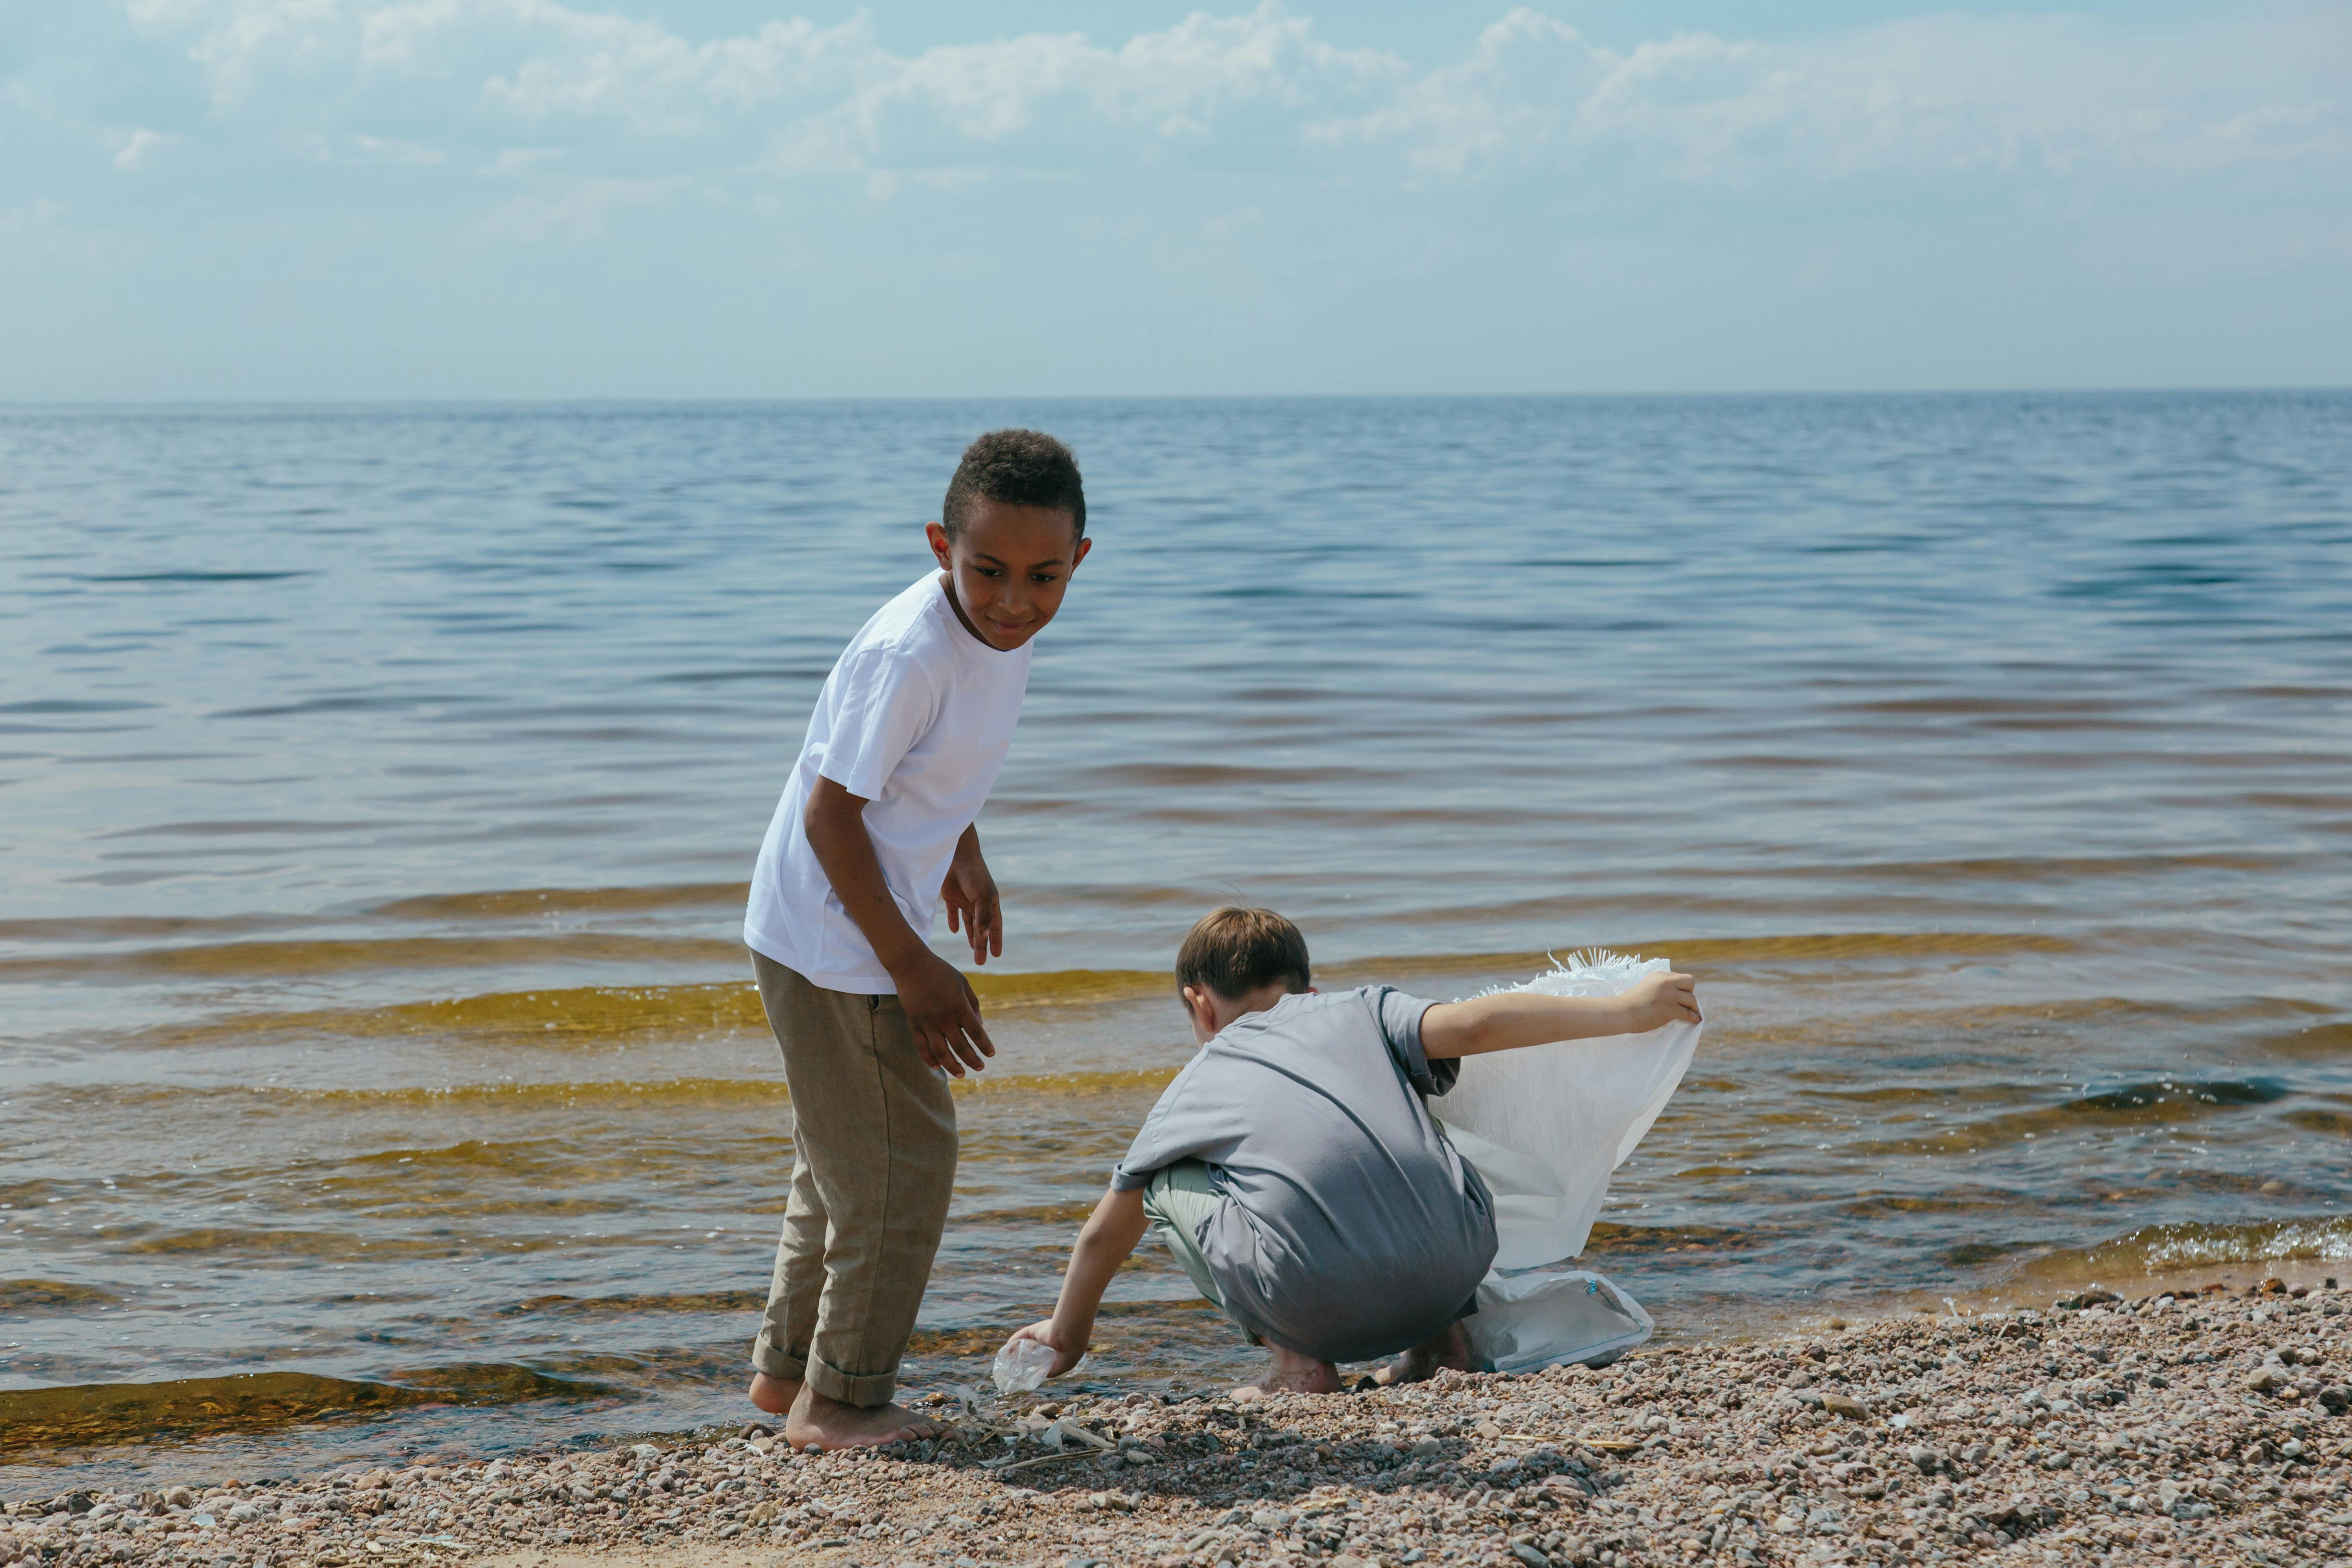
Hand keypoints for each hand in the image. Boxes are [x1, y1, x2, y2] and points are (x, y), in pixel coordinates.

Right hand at [894, 947, 994, 1076]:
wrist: (911, 965)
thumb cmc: (941, 972)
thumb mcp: (963, 983)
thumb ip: (974, 1004)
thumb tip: (980, 1025)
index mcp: (959, 1006)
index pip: (976, 1032)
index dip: (985, 1045)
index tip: (991, 1054)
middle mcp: (944, 1017)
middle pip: (960, 1046)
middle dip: (972, 1059)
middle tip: (980, 1068)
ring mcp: (927, 1022)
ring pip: (940, 1051)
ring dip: (952, 1066)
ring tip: (962, 1074)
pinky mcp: (914, 1023)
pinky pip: (921, 1046)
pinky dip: (929, 1058)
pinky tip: (937, 1067)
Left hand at [942, 833, 1001, 965]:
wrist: (956, 855)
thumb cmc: (973, 875)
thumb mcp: (981, 897)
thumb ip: (983, 917)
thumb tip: (984, 937)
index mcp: (990, 902)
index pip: (995, 926)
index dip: (996, 940)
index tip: (997, 955)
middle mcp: (978, 903)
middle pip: (981, 928)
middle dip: (981, 945)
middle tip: (981, 962)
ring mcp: (965, 900)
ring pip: (969, 923)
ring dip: (970, 937)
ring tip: (972, 950)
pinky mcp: (951, 896)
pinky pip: (953, 913)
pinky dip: (954, 921)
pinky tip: (955, 930)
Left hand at [1008, 1319, 1086, 1377]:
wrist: (1069, 1336)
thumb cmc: (1070, 1352)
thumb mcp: (1064, 1365)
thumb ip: (1053, 1371)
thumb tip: (1042, 1375)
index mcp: (1058, 1347)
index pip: (1045, 1354)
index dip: (1038, 1361)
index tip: (1031, 1368)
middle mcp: (1049, 1340)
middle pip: (1034, 1348)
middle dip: (1026, 1355)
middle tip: (1018, 1364)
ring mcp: (1041, 1335)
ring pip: (1027, 1342)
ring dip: (1018, 1349)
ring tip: (1011, 1358)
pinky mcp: (1034, 1330)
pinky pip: (1021, 1336)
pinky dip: (1014, 1341)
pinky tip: (1008, 1348)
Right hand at [1620, 970, 1701, 1032]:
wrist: (1622, 1012)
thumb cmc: (1629, 1003)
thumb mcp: (1646, 986)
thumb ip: (1659, 987)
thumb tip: (1673, 996)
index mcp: (1659, 975)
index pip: (1679, 977)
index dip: (1681, 987)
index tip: (1679, 996)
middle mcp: (1666, 982)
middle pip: (1690, 982)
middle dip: (1690, 992)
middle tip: (1683, 1003)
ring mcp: (1669, 995)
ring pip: (1692, 999)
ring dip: (1692, 1007)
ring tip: (1690, 1013)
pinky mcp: (1670, 1009)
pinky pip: (1688, 1013)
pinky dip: (1693, 1018)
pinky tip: (1695, 1020)